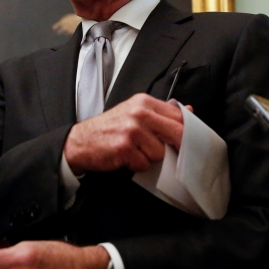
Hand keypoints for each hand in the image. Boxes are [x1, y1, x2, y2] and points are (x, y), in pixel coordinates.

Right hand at [64, 93, 183, 173]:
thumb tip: (188, 111)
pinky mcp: (125, 148)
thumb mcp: (134, 112)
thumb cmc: (110, 128)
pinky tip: (127, 158)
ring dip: (150, 157)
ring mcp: (132, 131)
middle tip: (167, 152)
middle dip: (175, 146)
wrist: (80, 141)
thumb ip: (160, 113)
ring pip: (160, 153)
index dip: (185, 131)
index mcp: (144, 102)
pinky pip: (145, 164)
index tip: (184, 141)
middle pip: (176, 133)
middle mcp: (139, 113)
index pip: (178, 115)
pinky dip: (137, 166)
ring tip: (136, 152)